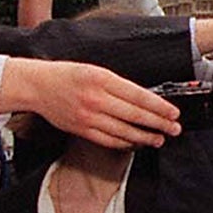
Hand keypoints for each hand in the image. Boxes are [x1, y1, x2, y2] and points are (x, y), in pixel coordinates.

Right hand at [0, 59, 181, 148]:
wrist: (37, 86)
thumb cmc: (68, 75)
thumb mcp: (95, 70)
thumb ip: (118, 85)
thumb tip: (145, 99)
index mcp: (102, 79)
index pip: (139, 96)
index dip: (160, 106)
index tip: (173, 112)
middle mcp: (96, 99)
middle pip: (135, 115)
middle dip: (159, 123)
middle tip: (175, 128)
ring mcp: (88, 117)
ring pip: (124, 131)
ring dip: (146, 136)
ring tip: (160, 138)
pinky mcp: (81, 129)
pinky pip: (109, 140)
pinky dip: (126, 142)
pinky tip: (137, 142)